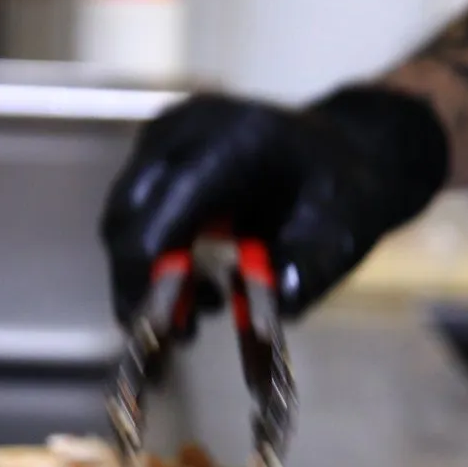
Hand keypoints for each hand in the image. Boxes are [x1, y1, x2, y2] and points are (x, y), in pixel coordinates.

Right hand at [100, 85, 448, 326]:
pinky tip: (199, 283)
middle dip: (139, 286)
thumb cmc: (342, 193)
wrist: (342, 153)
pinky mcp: (157, 158)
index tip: (154, 327)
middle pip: (127, 217)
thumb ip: (313, 267)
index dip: (146, 273)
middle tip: (180, 334)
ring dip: (147, 278)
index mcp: (233, 143)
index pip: (162, 209)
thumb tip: (281, 303)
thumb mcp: (344, 233)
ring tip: (206, 306)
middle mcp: (187, 132)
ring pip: (123, 221)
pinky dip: (155, 262)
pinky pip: (134, 217)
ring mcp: (166, 140)